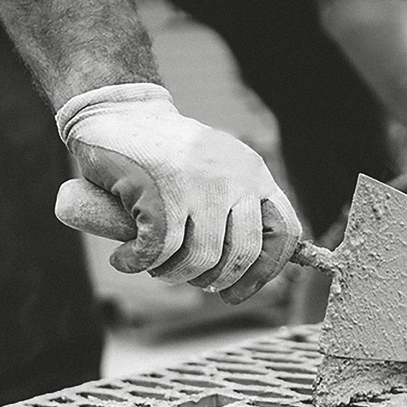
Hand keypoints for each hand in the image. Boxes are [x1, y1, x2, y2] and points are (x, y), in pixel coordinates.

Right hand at [54, 83, 300, 302]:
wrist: (120, 112)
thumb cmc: (167, 154)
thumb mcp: (216, 170)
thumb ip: (235, 208)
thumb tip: (247, 275)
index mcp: (254, 173)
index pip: (286, 232)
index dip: (266, 271)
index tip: (237, 293)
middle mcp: (234, 178)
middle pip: (243, 254)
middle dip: (213, 280)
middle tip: (187, 278)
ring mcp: (199, 184)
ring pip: (200, 259)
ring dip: (171, 275)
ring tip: (153, 265)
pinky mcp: (160, 191)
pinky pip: (158, 251)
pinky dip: (136, 263)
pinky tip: (124, 258)